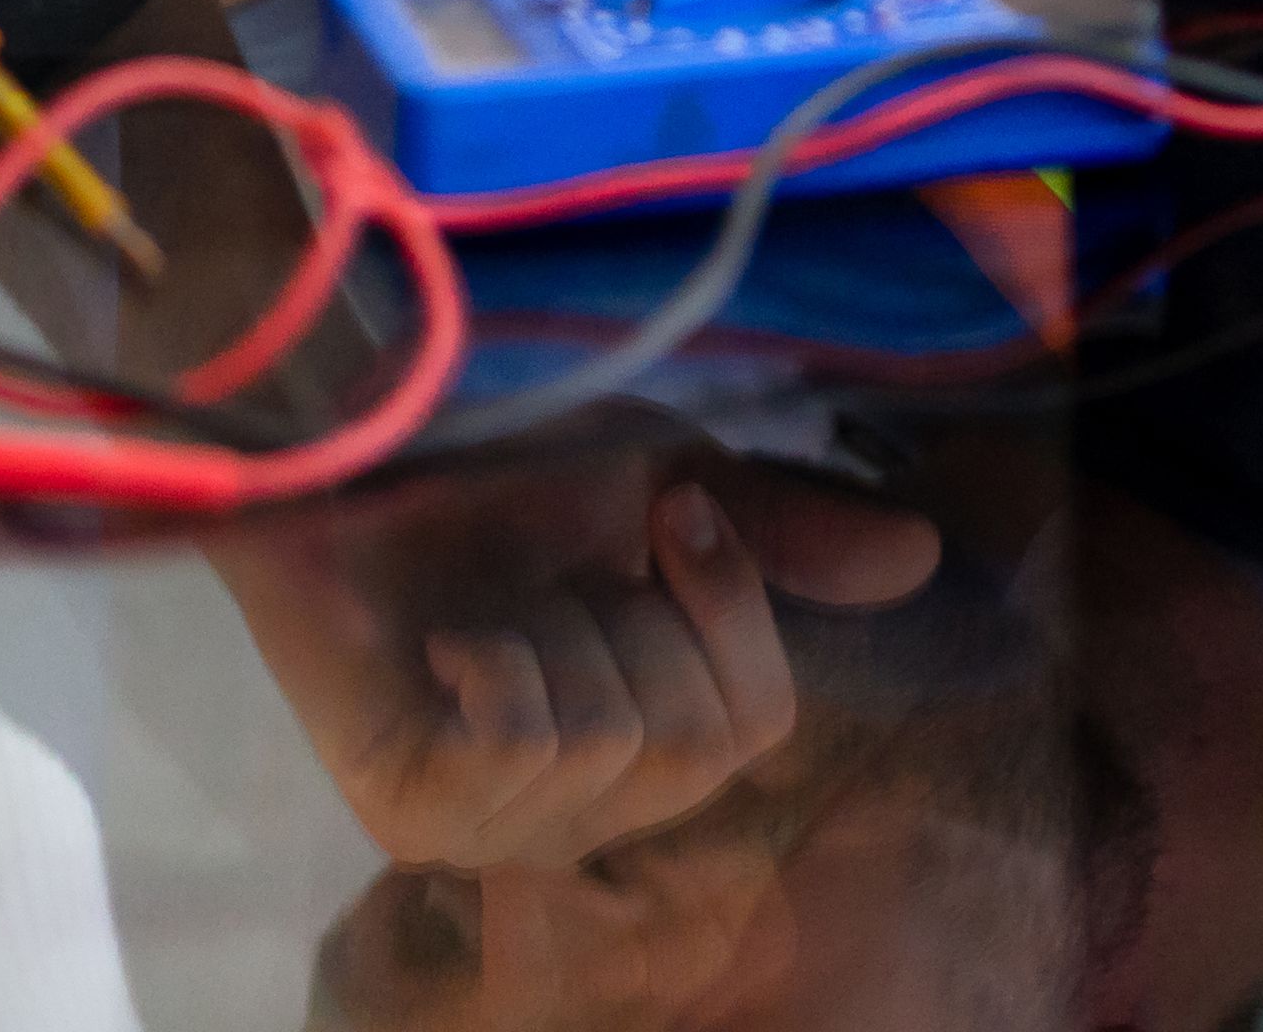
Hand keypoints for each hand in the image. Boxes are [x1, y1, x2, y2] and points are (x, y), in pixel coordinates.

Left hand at [210, 444, 941, 872]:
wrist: (344, 436)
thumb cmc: (487, 464)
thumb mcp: (662, 482)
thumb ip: (780, 533)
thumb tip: (918, 557)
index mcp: (643, 744)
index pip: (758, 724)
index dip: (732, 607)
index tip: (669, 510)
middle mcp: (577, 811)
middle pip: (692, 736)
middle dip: (631, 613)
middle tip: (553, 565)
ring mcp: (489, 826)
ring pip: (609, 736)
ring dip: (556, 626)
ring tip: (486, 599)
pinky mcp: (408, 811)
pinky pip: (519, 747)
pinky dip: (499, 662)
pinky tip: (446, 641)